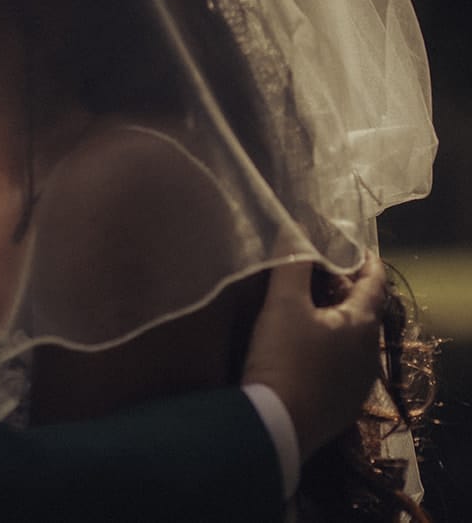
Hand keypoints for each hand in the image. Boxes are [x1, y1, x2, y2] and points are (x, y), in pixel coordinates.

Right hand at [241, 252, 386, 459]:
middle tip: (318, 271)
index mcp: (362, 323)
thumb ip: (291, 263)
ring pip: (353, 338)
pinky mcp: (343, 402)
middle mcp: (369, 352)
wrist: (277, 424)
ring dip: (336, 318)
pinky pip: (342, 363)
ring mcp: (359, 381)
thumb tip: (295, 229)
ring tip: (308, 306)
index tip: (350, 245)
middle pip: (364, 310)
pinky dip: (330, 345)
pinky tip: (305, 346)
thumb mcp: (282, 304)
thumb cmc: (283, 357)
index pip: (374, 282)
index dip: (364, 260)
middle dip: (344, 288)